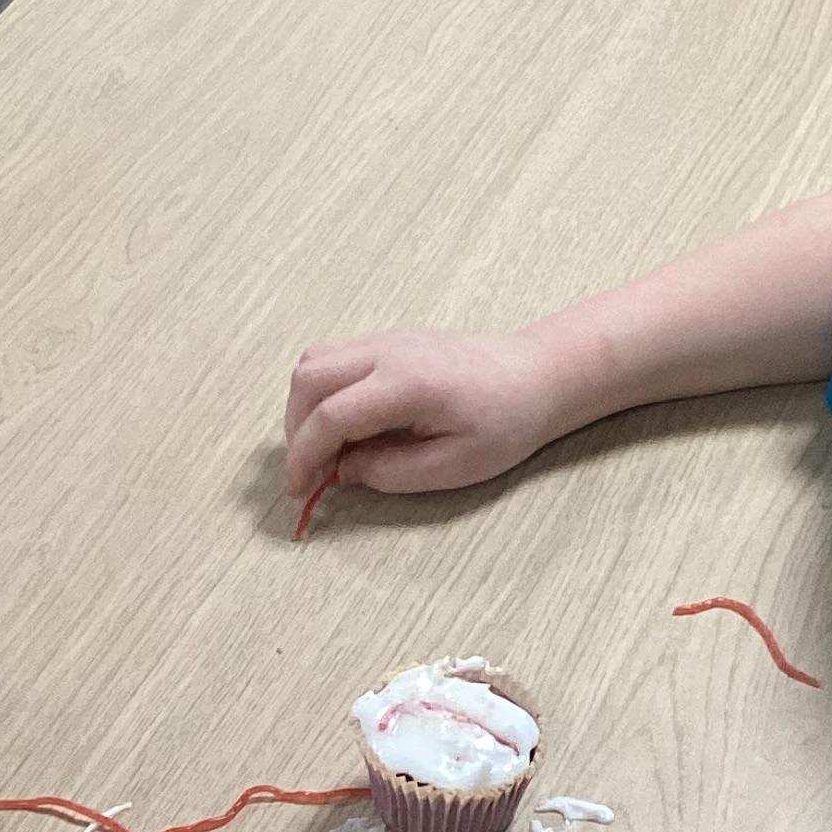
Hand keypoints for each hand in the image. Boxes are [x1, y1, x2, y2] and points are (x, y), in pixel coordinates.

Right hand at [284, 327, 569, 501]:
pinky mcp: (388, 341)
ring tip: (325, 449)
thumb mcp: (454, 466)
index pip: (330, 415)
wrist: (535, 376)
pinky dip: (322, 392)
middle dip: (296, 431)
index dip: (305, 457)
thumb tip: (343, 472)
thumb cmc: (506, 423)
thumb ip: (391, 472)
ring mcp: (386, 340)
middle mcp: (387, 352)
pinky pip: (333, 357)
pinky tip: (344, 425)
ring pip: (313, 362)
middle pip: (308, 379)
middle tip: (310, 473)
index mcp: (406, 384)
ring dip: (304, 407)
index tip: (300, 491)